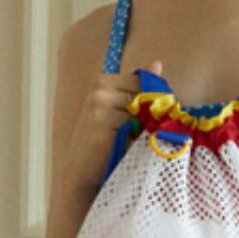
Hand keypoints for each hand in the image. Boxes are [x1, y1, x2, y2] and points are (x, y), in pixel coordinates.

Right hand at [66, 59, 162, 190]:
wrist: (80, 174)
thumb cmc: (103, 142)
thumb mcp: (119, 111)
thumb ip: (138, 88)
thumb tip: (157, 63)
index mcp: (102, 81)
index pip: (142, 82)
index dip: (149, 102)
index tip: (142, 120)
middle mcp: (99, 90)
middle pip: (144, 96)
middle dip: (149, 116)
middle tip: (135, 135)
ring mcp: (99, 108)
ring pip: (142, 114)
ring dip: (144, 130)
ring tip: (129, 144)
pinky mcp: (101, 128)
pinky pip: (135, 130)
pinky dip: (137, 142)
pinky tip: (126, 150)